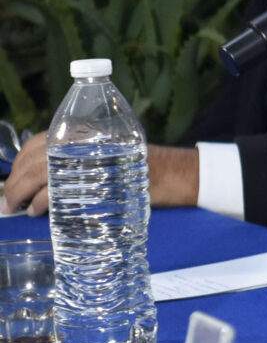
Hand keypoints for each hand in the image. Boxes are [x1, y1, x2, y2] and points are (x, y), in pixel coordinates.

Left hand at [7, 144, 202, 217]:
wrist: (174, 174)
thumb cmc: (140, 170)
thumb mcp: (107, 155)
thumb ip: (78, 160)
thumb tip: (39, 182)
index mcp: (82, 131)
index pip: (36, 144)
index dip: (18, 165)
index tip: (11, 182)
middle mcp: (82, 139)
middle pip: (33, 159)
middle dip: (14, 182)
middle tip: (7, 203)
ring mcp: (88, 157)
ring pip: (39, 173)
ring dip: (21, 193)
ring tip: (19, 208)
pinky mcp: (94, 177)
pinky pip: (55, 189)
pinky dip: (40, 201)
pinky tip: (38, 210)